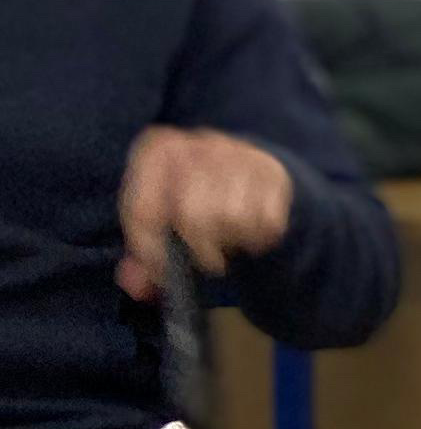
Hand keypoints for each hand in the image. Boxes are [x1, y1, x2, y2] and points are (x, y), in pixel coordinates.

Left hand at [116, 126, 293, 297]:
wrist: (247, 169)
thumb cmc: (192, 198)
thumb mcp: (160, 220)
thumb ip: (143, 257)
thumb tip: (137, 285)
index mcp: (160, 149)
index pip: (144, 210)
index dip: (150, 248)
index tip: (162, 268)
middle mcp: (201, 143)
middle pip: (193, 215)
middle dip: (199, 248)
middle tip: (205, 259)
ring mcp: (242, 155)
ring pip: (233, 219)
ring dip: (231, 241)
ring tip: (227, 240)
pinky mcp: (274, 172)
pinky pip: (266, 221)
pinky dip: (258, 237)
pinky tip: (250, 232)